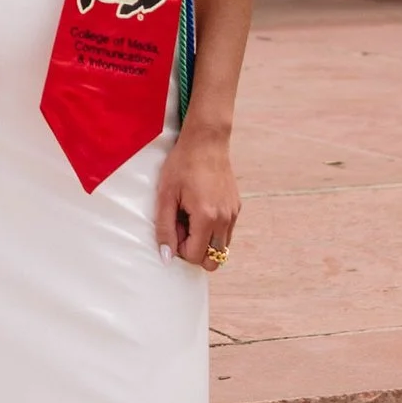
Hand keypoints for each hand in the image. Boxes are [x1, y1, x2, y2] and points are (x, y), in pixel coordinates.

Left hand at [156, 122, 237, 268]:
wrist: (206, 142)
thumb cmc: (182, 165)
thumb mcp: (166, 196)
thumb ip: (165, 229)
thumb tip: (166, 257)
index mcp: (207, 217)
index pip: (195, 256)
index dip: (179, 247)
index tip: (174, 226)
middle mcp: (225, 219)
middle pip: (213, 260)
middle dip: (195, 251)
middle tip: (183, 227)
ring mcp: (233, 214)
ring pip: (221, 249)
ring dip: (205, 241)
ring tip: (191, 217)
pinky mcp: (236, 208)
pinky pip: (226, 233)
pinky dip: (213, 230)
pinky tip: (201, 209)